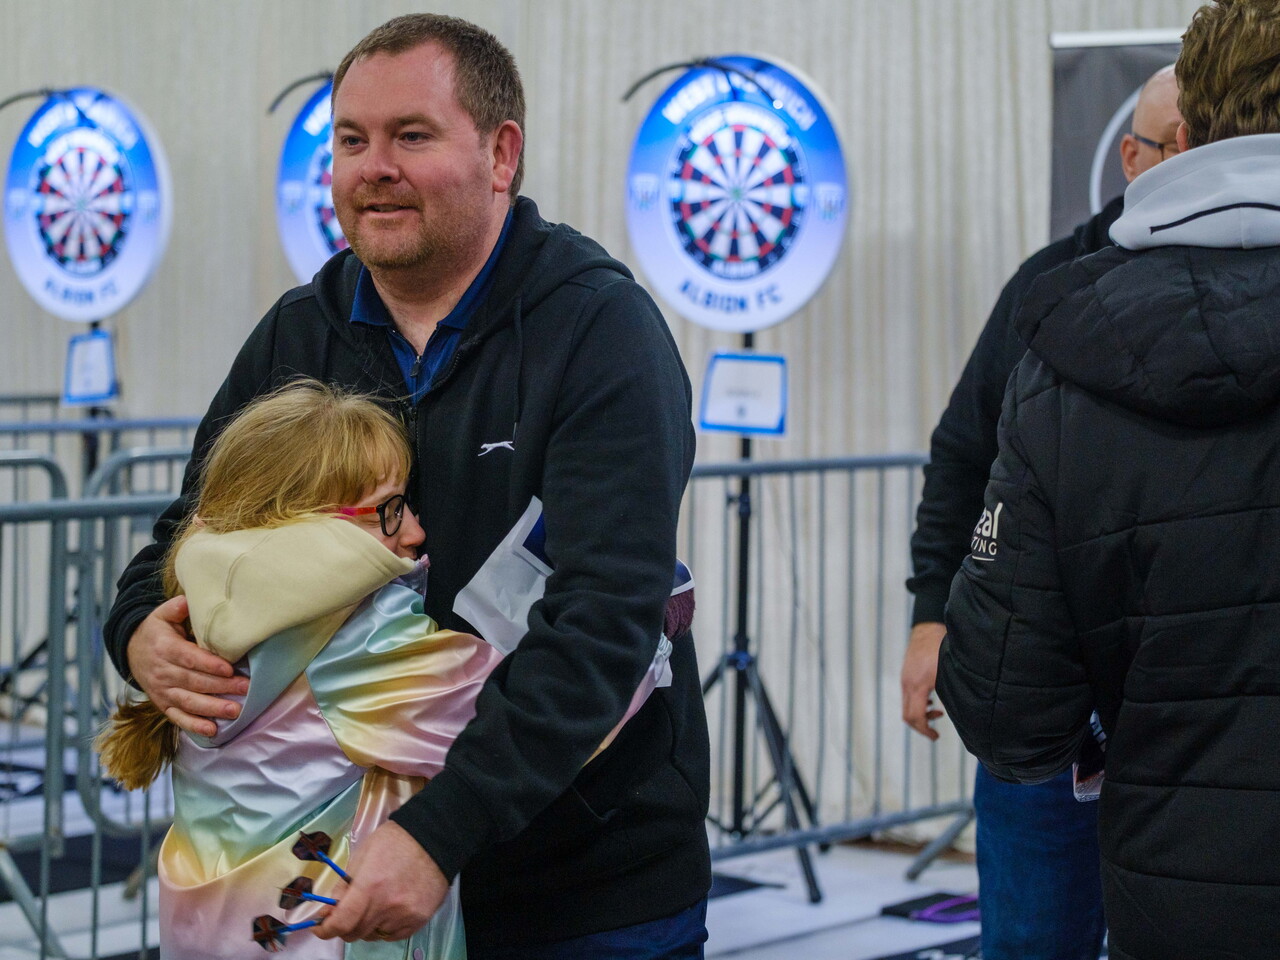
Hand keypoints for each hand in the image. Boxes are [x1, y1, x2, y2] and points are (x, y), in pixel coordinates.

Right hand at [126, 596, 247, 737]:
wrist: (132, 651)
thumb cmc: (157, 631)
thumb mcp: (162, 615)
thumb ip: (176, 608)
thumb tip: (188, 600)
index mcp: (165, 649)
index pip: (189, 658)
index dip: (209, 665)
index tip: (229, 668)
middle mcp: (162, 672)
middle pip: (193, 682)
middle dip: (221, 687)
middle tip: (245, 689)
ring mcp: (162, 691)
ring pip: (188, 701)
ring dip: (212, 708)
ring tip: (235, 711)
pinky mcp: (163, 704)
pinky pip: (178, 717)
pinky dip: (194, 725)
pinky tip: (212, 730)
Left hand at [313, 821, 448, 941]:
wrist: (433, 838)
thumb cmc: (393, 842)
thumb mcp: (361, 856)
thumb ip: (343, 887)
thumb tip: (327, 911)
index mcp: (369, 886)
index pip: (341, 923)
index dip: (326, 930)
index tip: (321, 928)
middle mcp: (387, 905)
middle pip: (356, 932)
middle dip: (345, 926)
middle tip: (347, 914)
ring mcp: (405, 915)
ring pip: (374, 935)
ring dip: (367, 926)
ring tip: (374, 907)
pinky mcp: (419, 919)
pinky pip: (393, 935)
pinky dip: (385, 928)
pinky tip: (389, 911)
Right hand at [901, 621, 946, 740]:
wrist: (927, 627)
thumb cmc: (942, 647)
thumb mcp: (949, 671)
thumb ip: (951, 691)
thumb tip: (962, 712)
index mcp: (918, 684)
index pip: (915, 716)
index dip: (925, 730)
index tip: (936, 736)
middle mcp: (908, 683)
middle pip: (907, 715)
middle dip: (920, 726)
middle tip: (934, 732)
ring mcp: (905, 678)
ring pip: (906, 706)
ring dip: (920, 715)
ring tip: (938, 712)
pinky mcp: (906, 674)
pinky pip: (908, 696)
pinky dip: (918, 704)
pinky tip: (932, 700)